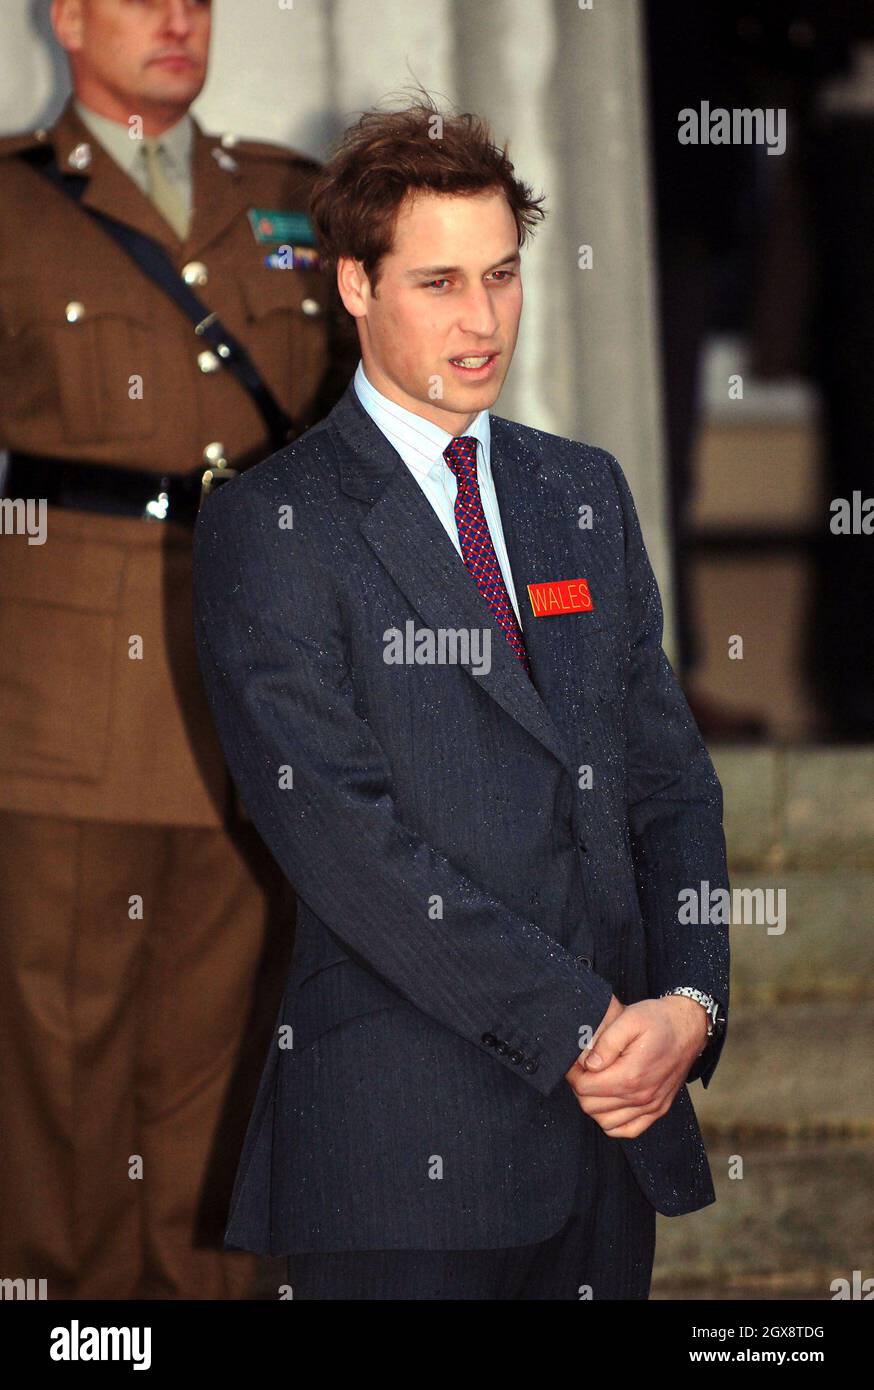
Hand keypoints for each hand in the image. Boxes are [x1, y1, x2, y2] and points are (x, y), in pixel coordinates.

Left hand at [564, 995, 708, 1137]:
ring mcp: (651, 1106)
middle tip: (581, 1070)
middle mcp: (641, 1097)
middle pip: (591, 1107)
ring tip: (594, 1083)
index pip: (585, 1088)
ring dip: (594, 1105)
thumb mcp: (630, 1018)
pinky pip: (628, 1130)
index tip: (573, 1061)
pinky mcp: (658, 1110)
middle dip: (580, 1088)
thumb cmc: (658, 1020)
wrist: (688, 1028)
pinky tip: (610, 1102)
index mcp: (631, 1075)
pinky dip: (613, 1122)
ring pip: (606, 1122)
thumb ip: (606, 1042)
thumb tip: (589, 1064)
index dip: (572, 1074)